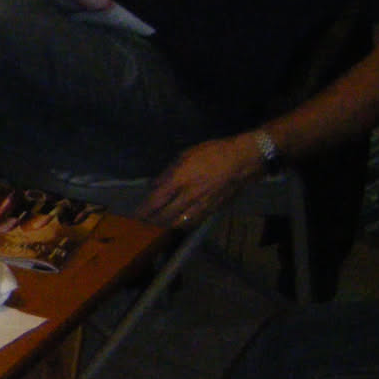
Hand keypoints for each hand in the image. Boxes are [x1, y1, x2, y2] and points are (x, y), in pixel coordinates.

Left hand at [139, 135, 265, 227]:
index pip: (156, 201)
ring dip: (167, 225)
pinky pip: (195, 221)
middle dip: (153, 221)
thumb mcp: (185, 156)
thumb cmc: (213, 152)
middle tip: (144, 223)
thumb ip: (167, 173)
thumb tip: (153, 185)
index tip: (135, 216)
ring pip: (180, 222)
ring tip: (159, 225)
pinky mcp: (214, 209)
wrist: (243, 160)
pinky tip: (180, 223)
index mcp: (179, 181)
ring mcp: (202, 205)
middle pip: (166, 216)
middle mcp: (189, 196)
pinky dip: (184, 224)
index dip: (144, 211)